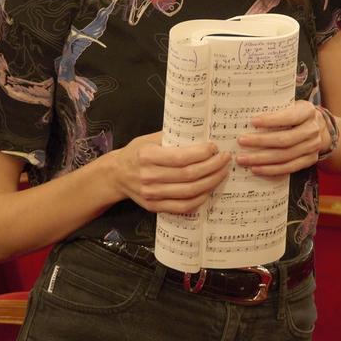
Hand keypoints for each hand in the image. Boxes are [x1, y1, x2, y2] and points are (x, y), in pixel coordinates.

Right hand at [109, 131, 231, 213]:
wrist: (116, 175)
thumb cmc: (136, 153)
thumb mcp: (149, 138)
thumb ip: (171, 136)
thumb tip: (200, 133)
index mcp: (147, 156)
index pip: (180, 158)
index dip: (201, 154)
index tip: (214, 147)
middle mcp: (148, 177)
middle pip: (188, 176)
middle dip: (212, 167)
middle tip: (225, 159)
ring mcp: (151, 194)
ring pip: (189, 192)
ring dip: (210, 182)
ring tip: (222, 172)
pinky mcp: (154, 206)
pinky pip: (182, 207)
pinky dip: (199, 199)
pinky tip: (209, 189)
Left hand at [235, 101, 328, 175]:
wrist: (320, 128)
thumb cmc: (297, 114)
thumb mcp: (291, 105)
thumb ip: (275, 108)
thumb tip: (248, 115)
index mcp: (307, 111)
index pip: (289, 117)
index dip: (271, 120)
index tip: (252, 121)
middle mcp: (312, 130)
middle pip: (285, 140)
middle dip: (260, 141)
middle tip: (241, 141)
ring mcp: (312, 147)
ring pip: (285, 156)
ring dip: (262, 159)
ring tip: (243, 159)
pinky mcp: (309, 160)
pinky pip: (289, 168)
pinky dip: (271, 170)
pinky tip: (256, 169)